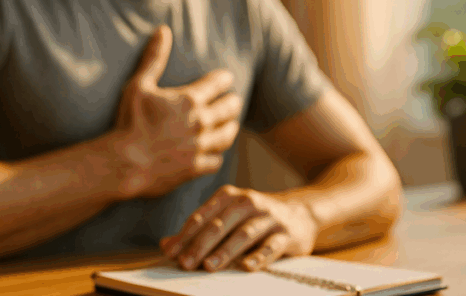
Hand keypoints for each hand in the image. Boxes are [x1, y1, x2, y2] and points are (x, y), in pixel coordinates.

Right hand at [112, 25, 241, 197]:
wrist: (125, 162)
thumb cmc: (129, 122)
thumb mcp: (139, 85)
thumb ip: (154, 58)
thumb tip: (163, 31)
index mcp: (189, 100)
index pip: (217, 84)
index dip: (224, 80)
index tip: (227, 79)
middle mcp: (201, 122)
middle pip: (229, 109)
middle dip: (233, 103)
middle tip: (234, 101)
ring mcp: (200, 146)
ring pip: (227, 135)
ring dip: (231, 128)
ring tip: (231, 125)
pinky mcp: (196, 167)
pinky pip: (216, 160)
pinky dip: (217, 155)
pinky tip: (215, 153)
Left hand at [159, 185, 318, 271]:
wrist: (298, 212)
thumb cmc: (252, 217)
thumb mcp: (225, 217)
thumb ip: (197, 230)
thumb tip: (166, 245)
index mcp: (228, 197)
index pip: (202, 217)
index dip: (185, 235)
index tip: (171, 253)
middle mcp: (247, 202)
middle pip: (219, 225)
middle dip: (200, 245)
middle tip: (185, 263)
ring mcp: (268, 218)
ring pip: (243, 234)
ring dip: (225, 251)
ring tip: (209, 266)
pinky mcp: (286, 234)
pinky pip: (271, 246)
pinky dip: (259, 256)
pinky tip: (247, 267)